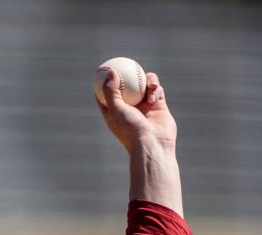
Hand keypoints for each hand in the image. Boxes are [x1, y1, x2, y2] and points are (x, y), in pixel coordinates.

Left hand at [96, 67, 183, 215]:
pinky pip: (157, 90)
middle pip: (126, 86)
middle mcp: (129, 108)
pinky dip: (156, 88)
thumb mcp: (116, 110)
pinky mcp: (159, 106)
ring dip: (147, 80)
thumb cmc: (131, 130)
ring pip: (144, 85)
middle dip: (126, 74)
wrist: (153, 144)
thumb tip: (109, 72)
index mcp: (114, 112)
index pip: (106, 94)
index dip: (103, 81)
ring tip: (148, 84)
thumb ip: (111, 91)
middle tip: (124, 63)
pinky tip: (154, 93)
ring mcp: (145, 106)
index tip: (102, 69)